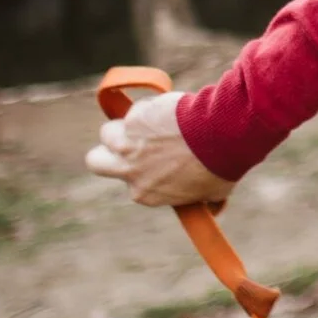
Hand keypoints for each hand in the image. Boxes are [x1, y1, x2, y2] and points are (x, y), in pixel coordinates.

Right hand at [85, 90, 235, 207]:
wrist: (220, 136)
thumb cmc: (221, 165)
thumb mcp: (214, 193)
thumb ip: (207, 202)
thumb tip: (215, 209)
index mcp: (144, 193)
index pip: (131, 183)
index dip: (142, 170)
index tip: (157, 159)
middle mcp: (128, 171)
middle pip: (96, 161)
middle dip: (107, 152)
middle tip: (128, 142)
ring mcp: (127, 143)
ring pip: (108, 132)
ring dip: (125, 126)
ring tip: (152, 121)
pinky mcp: (134, 119)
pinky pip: (135, 109)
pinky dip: (150, 107)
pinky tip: (171, 109)